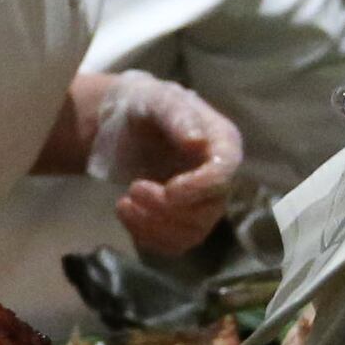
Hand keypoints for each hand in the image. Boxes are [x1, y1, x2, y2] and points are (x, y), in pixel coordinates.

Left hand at [85, 69, 245, 254]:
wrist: (122, 125)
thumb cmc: (144, 106)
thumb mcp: (157, 100)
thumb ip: (177, 117)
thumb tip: (198, 142)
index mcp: (222, 144)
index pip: (223, 175)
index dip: (198, 188)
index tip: (167, 190)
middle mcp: (218, 178)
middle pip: (208, 211)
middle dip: (167, 208)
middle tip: (133, 189)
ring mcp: (201, 204)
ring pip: (191, 233)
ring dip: (154, 226)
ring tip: (124, 204)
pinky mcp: (180, 222)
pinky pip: (173, 244)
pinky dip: (146, 236)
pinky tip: (126, 214)